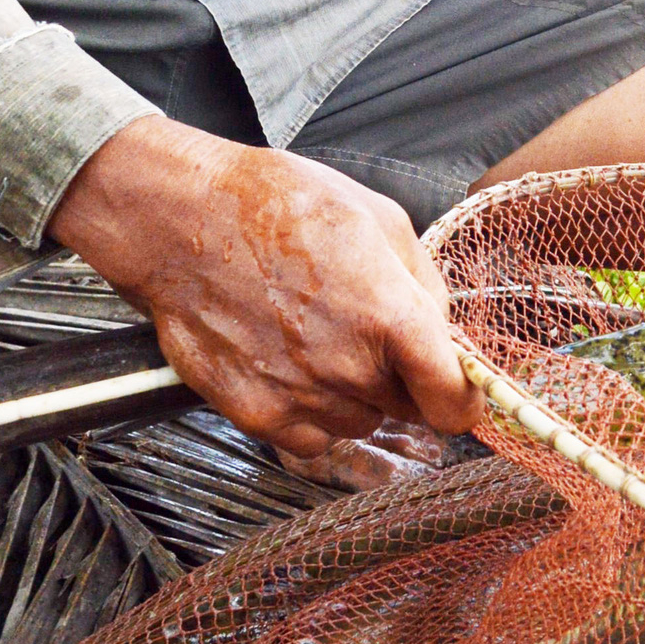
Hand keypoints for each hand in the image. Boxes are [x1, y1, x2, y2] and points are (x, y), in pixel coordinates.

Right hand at [50, 119, 476, 460]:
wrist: (181, 222)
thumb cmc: (277, 205)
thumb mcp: (378, 217)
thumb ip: (423, 285)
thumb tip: (442, 333)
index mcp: (390, 315)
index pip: (452, 401)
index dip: (463, 403)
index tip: (460, 397)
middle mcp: (350, 367)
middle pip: (407, 410)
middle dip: (401, 379)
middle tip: (366, 333)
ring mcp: (301, 397)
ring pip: (359, 423)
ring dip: (353, 394)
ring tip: (316, 337)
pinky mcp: (257, 415)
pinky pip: (309, 438)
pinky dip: (309, 413)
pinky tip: (289, 364)